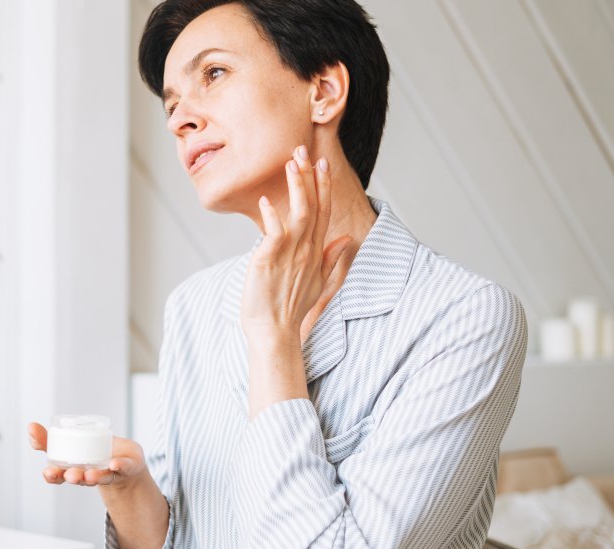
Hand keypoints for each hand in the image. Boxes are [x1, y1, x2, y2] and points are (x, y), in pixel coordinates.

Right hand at [27, 422, 147, 489]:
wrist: (126, 464)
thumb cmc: (94, 453)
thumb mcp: (69, 444)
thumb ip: (48, 439)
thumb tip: (30, 427)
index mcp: (71, 469)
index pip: (57, 475)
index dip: (51, 475)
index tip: (48, 471)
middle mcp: (86, 475)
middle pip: (76, 479)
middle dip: (70, 477)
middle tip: (67, 474)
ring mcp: (105, 473)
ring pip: (98, 477)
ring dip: (93, 477)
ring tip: (89, 475)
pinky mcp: (124, 468)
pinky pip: (122, 468)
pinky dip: (119, 466)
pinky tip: (115, 464)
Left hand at [240, 147, 356, 345]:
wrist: (275, 333)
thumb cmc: (290, 309)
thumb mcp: (318, 282)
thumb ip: (332, 258)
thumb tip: (347, 238)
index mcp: (316, 252)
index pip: (324, 212)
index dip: (324, 187)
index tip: (323, 164)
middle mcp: (307, 250)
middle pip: (313, 206)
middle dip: (310, 177)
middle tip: (304, 150)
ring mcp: (290, 255)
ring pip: (298, 213)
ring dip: (296, 187)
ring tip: (290, 163)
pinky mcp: (271, 261)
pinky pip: (274, 233)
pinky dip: (272, 216)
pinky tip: (266, 201)